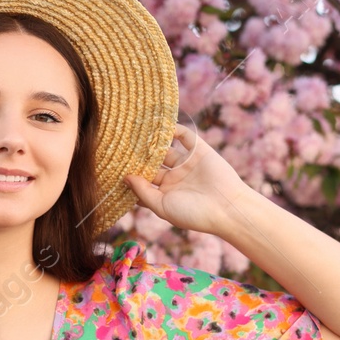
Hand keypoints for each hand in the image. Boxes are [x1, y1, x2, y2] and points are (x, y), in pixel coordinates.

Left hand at [123, 122, 252, 234]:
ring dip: (152, 142)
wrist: (226, 208)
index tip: (113, 166)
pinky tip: (158, 126)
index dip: (130, 174)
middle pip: (152, 163)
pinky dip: (172, 129)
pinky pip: (184, 136)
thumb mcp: (162, 206)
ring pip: (165, 148)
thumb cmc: (193, 213)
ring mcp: (187, 163)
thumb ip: (143, 191)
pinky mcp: (199, 150)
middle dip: (138, 156)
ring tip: (135, 132)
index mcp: (165, 193)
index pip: (143, 181)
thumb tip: (125, 177)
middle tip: (120, 145)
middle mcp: (175, 177)